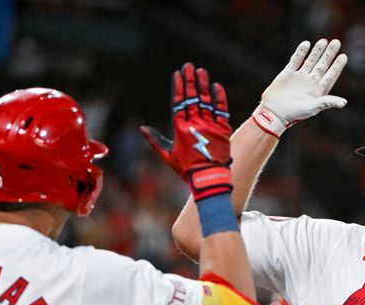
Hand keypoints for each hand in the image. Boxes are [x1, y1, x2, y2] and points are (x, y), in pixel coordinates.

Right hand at [141, 63, 232, 200]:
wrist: (209, 178)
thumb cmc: (187, 169)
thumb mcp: (167, 156)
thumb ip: (155, 141)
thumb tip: (142, 129)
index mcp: (180, 128)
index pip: (178, 102)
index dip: (178, 87)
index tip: (177, 74)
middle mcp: (195, 123)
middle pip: (192, 97)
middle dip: (190, 80)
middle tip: (189, 66)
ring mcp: (210, 125)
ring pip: (206, 100)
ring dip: (204, 85)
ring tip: (202, 71)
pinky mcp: (222, 129)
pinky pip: (221, 110)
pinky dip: (219, 98)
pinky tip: (217, 86)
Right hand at [252, 38, 347, 136]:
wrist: (274, 112)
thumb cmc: (294, 113)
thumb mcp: (313, 108)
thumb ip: (327, 102)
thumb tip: (344, 103)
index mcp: (318, 91)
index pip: (330, 76)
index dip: (337, 66)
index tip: (343, 56)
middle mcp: (310, 83)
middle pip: (322, 65)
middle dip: (329, 54)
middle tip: (336, 42)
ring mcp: (299, 77)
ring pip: (310, 61)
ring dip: (317, 51)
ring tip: (323, 41)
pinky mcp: (288, 74)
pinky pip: (295, 60)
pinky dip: (300, 52)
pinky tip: (306, 44)